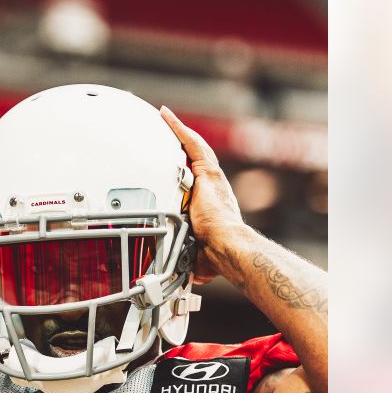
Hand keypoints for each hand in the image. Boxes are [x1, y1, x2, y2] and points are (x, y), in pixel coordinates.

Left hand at [159, 106, 247, 284]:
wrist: (227, 247)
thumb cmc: (215, 254)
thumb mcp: (194, 254)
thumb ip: (187, 258)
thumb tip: (180, 277)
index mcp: (210, 204)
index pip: (194, 182)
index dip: (184, 172)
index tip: (174, 166)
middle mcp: (214, 187)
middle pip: (195, 160)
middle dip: (182, 146)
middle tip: (166, 132)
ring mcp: (212, 179)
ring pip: (194, 148)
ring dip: (179, 132)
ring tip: (164, 117)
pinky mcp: (207, 172)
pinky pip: (191, 143)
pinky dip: (178, 129)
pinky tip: (166, 116)